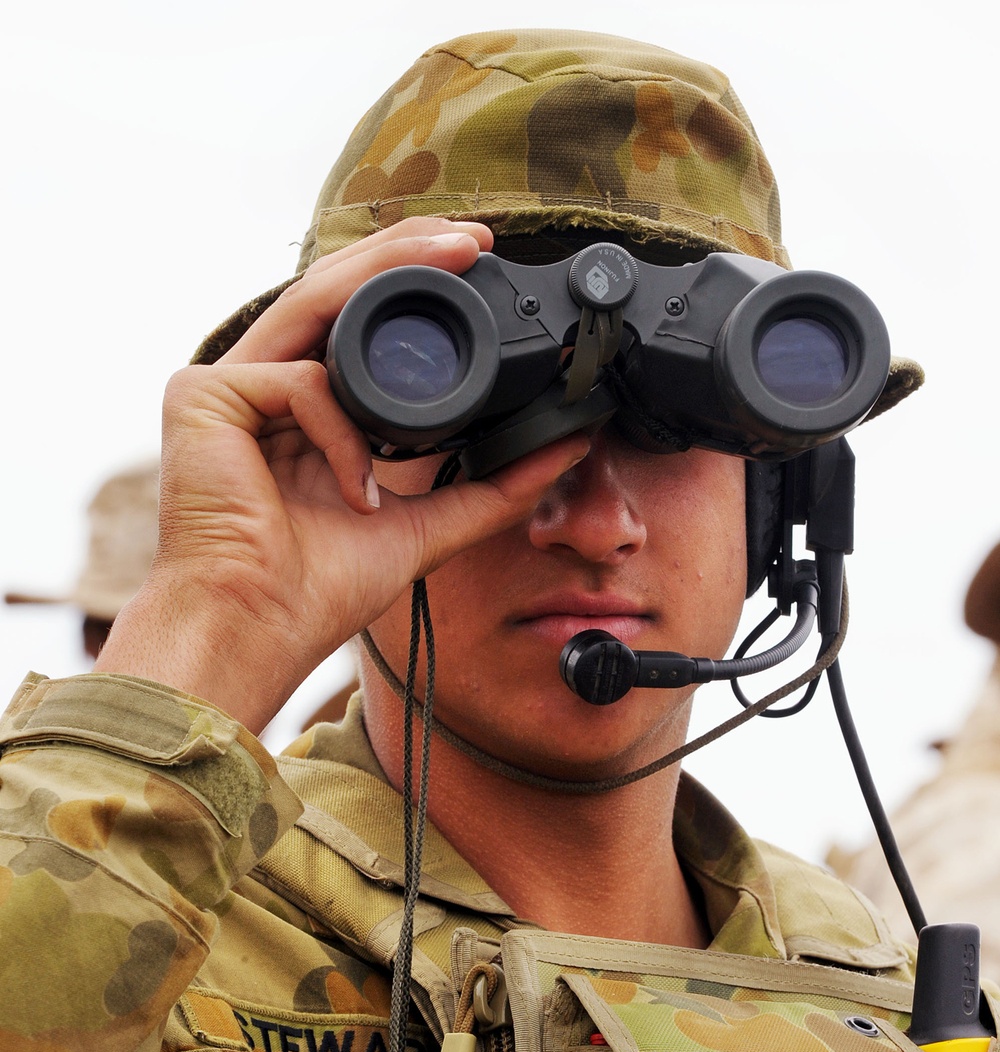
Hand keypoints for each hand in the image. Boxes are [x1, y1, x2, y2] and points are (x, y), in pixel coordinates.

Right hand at [98, 218, 588, 729]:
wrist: (260, 627)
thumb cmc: (318, 588)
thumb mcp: (429, 523)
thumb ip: (494, 485)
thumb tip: (569, 445)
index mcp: (304, 409)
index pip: (356, 322)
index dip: (410, 283)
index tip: (477, 263)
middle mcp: (262, 387)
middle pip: (334, 292)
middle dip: (406, 253)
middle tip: (476, 238)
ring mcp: (226, 386)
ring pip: (313, 303)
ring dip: (386, 274)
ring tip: (455, 258)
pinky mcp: (201, 396)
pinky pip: (299, 384)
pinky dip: (343, 436)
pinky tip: (358, 494)